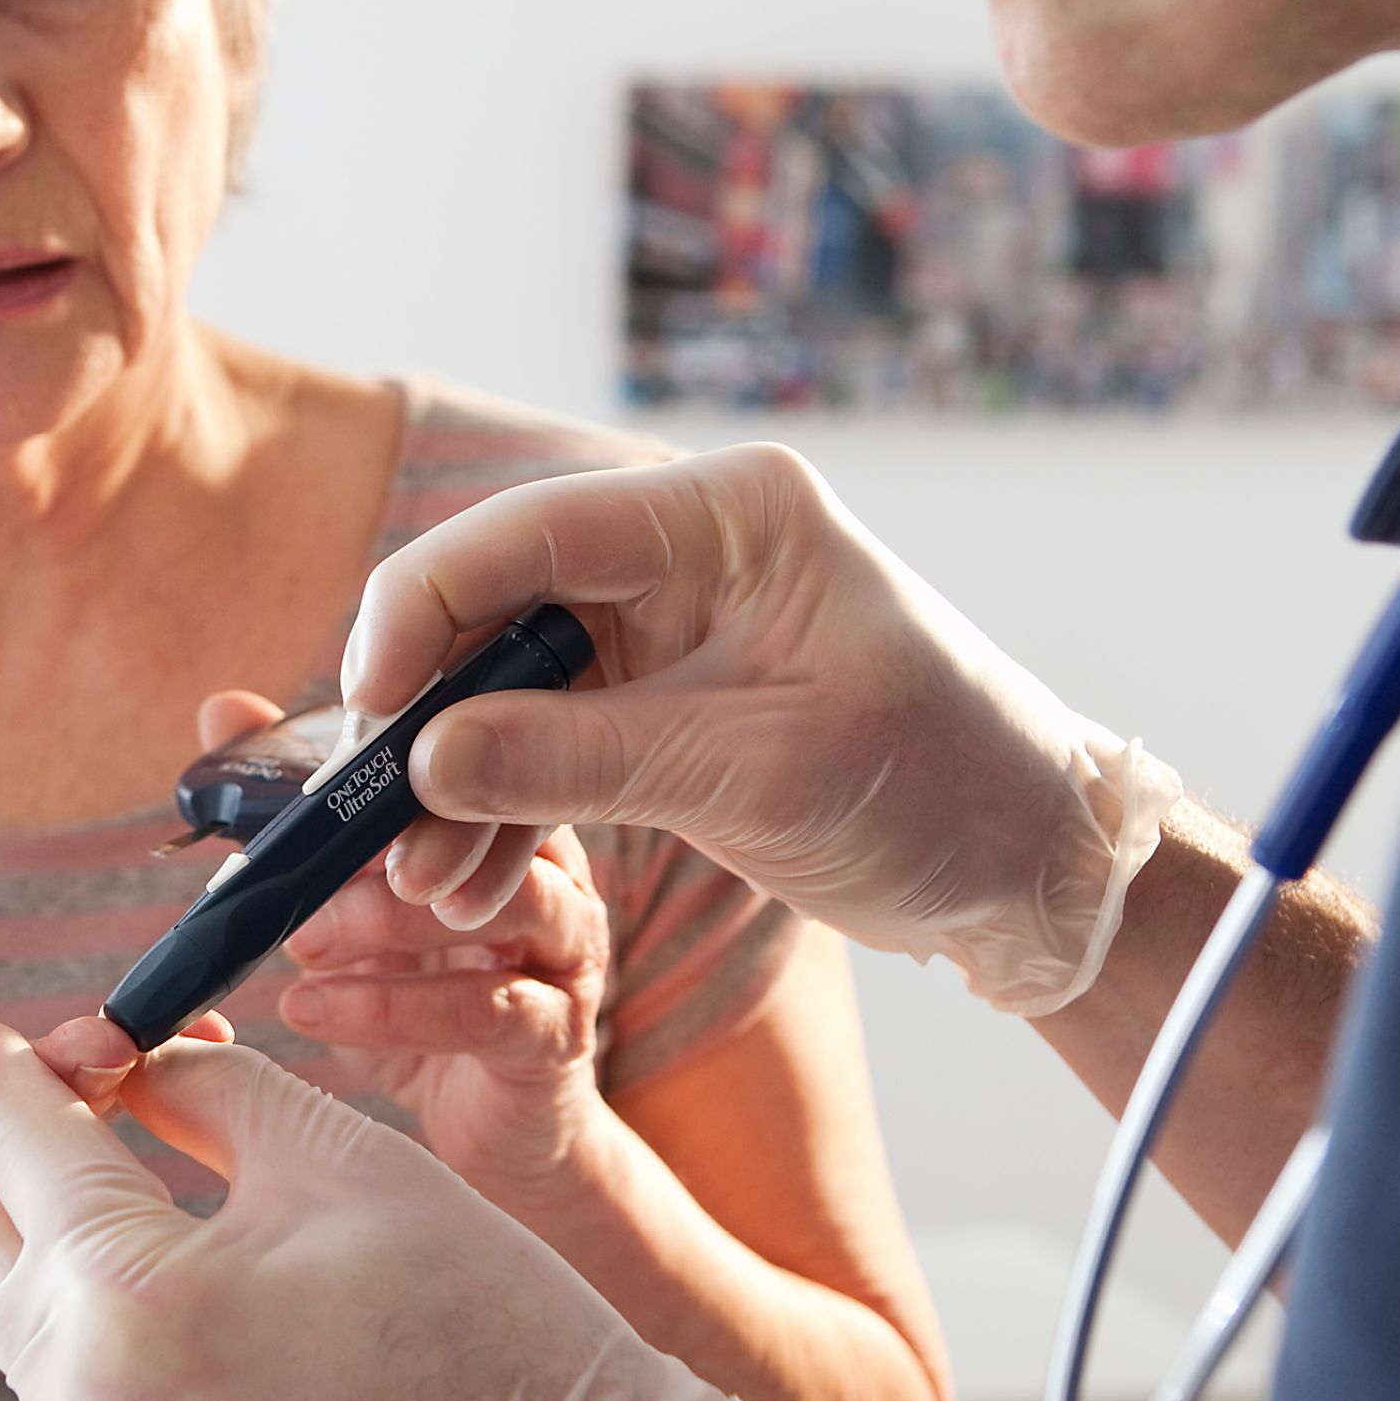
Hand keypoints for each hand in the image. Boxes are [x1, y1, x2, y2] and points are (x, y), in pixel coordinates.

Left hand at [0, 1024, 762, 1400]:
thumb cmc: (479, 1321)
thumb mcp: (340, 1159)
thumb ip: (203, 1088)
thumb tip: (133, 1063)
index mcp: (124, 1288)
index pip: (2, 1129)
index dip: (12, 1055)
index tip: (34, 1026)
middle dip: (2, 1145)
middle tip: (67, 1092)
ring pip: (14, 1318)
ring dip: (48, 1237)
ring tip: (124, 1178)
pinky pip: (70, 1399)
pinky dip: (95, 1329)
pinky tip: (170, 1292)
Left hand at [202, 690, 616, 1197]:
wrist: (500, 1135)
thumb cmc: (425, 997)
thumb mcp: (349, 899)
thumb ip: (298, 810)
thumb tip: (224, 709)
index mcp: (503, 816)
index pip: (461, 747)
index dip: (384, 753)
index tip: (300, 784)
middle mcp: (552, 867)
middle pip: (496, 811)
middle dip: (389, 826)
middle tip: (296, 868)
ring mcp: (567, 950)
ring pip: (507, 901)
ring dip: (391, 915)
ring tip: (302, 939)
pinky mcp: (557, 1034)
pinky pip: (488, 1009)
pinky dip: (392, 1006)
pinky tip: (312, 1010)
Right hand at [341, 444, 1181, 1015]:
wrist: (1031, 864)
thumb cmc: (939, 784)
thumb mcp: (755, 772)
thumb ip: (582, 758)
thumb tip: (427, 761)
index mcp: (728, 513)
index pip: (531, 532)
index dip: (424, 609)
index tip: (368, 707)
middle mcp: (686, 548)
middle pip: (502, 605)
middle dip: (429, 717)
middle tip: (374, 819)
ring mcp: (671, 623)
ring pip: (511, 684)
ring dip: (457, 783)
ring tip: (425, 887)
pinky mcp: (663, 700)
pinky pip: (547, 740)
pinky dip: (504, 807)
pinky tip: (470, 885)